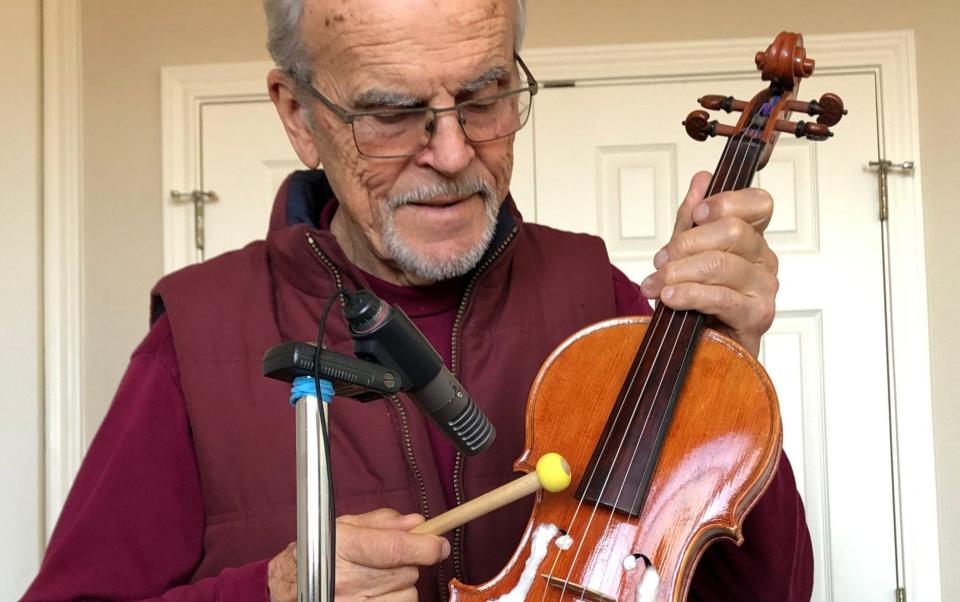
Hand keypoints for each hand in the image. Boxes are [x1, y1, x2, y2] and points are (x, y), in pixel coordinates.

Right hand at [267, 509, 449, 601]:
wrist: (285, 588)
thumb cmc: (315, 553)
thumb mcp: (343, 526)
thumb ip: (382, 522)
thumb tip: (417, 522)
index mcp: (342, 547)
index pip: (393, 548)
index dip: (424, 546)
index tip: (440, 543)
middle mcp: (345, 580)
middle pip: (406, 572)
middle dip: (408, 562)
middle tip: (387, 560)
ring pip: (407, 595)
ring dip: (401, 586)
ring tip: (376, 580)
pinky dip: (394, 601)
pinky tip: (376, 595)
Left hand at [640, 171, 778, 356]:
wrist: (701, 348)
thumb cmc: (698, 302)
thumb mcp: (688, 254)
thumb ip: (693, 219)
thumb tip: (701, 180)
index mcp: (752, 238)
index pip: (759, 203)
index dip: (726, 202)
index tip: (697, 215)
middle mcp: (764, 259)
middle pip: (733, 231)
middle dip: (687, 244)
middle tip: (662, 261)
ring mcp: (764, 288)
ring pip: (720, 264)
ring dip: (678, 273)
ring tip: (655, 284)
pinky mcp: (757, 316)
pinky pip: (720, 297)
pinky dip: (688, 294)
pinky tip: (669, 297)